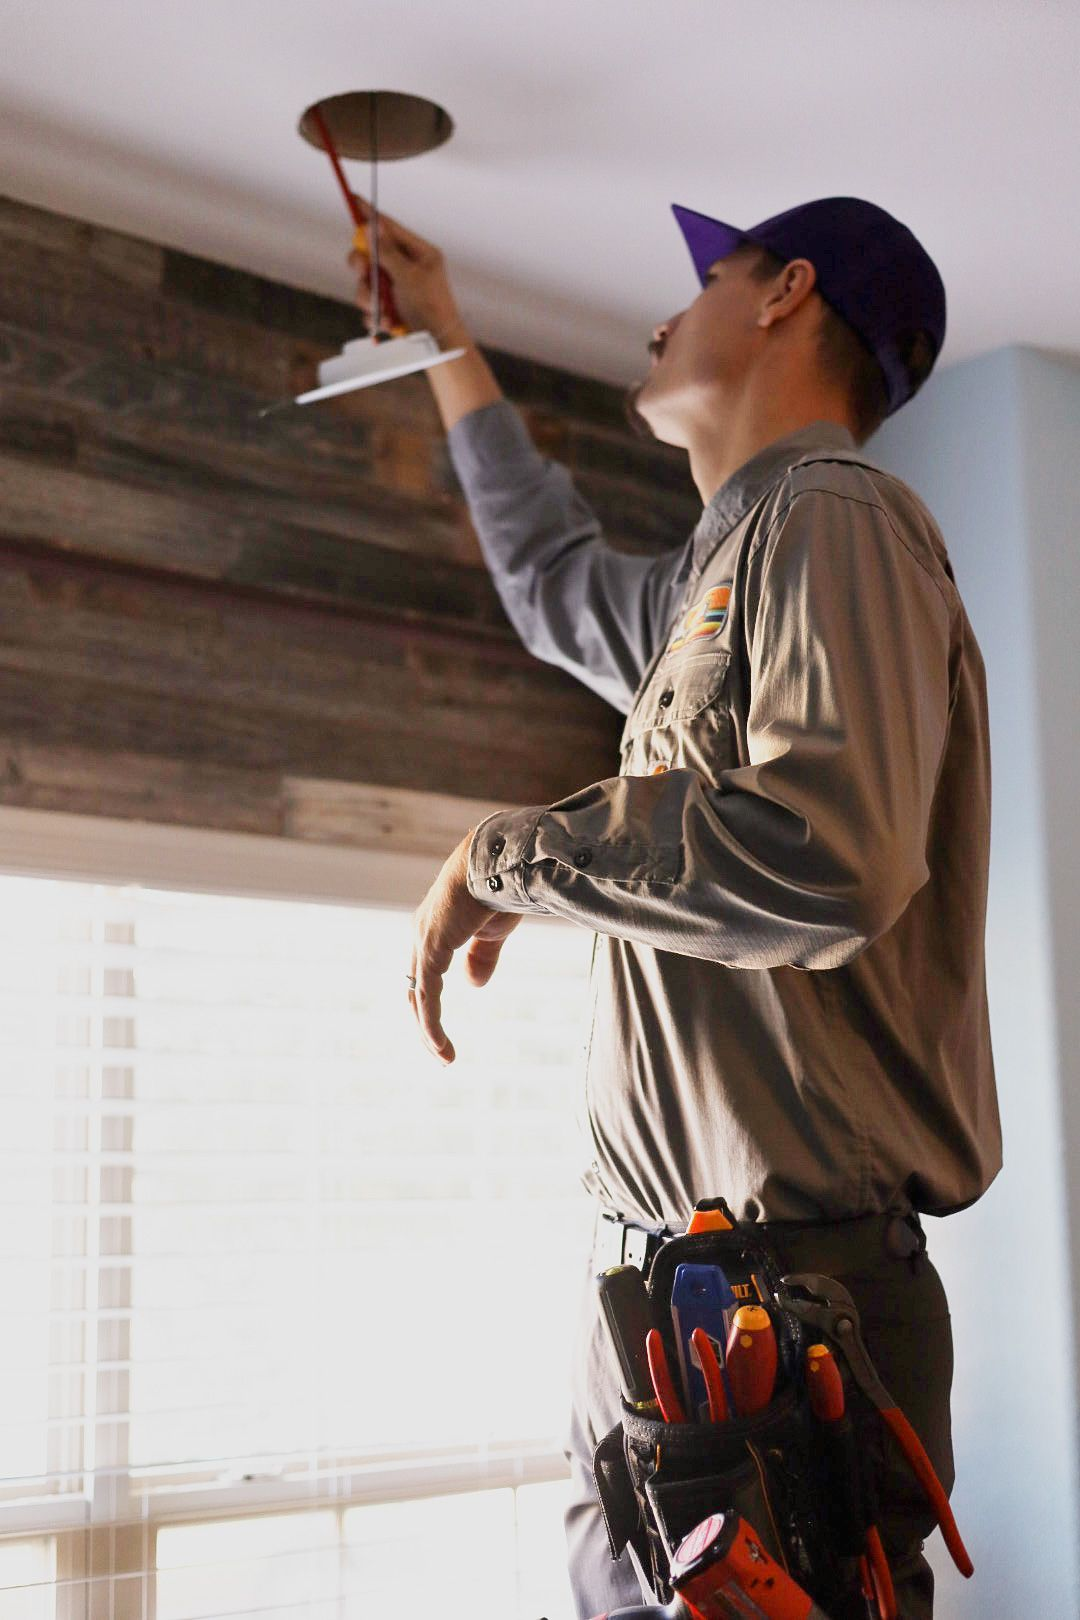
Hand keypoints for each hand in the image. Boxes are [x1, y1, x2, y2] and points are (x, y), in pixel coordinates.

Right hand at [348, 195, 467, 344]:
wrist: (437, 346)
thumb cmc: (431, 308)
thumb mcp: (409, 276)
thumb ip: (388, 252)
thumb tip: (371, 226)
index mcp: (418, 253)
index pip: (389, 228)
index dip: (370, 215)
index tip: (354, 198)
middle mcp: (405, 267)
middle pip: (370, 254)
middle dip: (363, 266)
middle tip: (363, 273)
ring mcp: (395, 288)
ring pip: (365, 282)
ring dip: (369, 298)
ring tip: (383, 313)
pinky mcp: (388, 308)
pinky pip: (369, 305)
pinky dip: (374, 315)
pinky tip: (386, 324)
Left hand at [408, 830, 523, 1063]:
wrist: (502, 862)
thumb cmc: (500, 889)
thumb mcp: (492, 932)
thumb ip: (481, 958)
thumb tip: (472, 986)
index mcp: (435, 929)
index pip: (424, 974)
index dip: (431, 1003)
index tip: (443, 1028)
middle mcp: (422, 935)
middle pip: (415, 989)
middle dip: (425, 1023)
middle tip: (441, 1051)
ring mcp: (423, 942)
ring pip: (419, 998)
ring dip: (428, 1032)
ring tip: (445, 1058)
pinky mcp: (431, 949)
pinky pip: (427, 997)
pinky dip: (431, 1026)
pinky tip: (440, 1046)